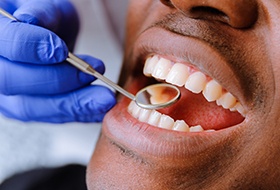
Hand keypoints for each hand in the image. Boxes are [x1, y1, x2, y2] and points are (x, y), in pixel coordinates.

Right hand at [0, 0, 115, 122]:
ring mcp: (5, 94)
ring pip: (30, 107)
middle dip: (56, 80)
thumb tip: (31, 20)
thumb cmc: (49, 20)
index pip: (2, 44)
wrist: (50, 39)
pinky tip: (98, 109)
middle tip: (91, 74)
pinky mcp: (26, 108)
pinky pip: (49, 117)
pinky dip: (76, 113)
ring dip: (71, 105)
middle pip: (11, 82)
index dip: (30, 47)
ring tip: (104, 98)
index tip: (61, 50)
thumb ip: (42, 12)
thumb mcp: (48, 7)